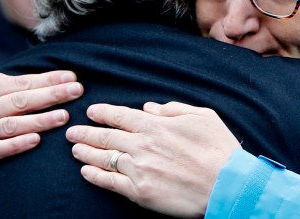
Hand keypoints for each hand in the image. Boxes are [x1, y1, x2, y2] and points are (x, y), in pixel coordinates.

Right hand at [0, 70, 82, 202]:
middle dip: (51, 94)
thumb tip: (24, 80)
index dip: (46, 79)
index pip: (17, 82)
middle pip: (19, 99)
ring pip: (10, 123)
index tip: (70, 76)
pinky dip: (14, 145)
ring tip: (64, 116)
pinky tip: (34, 141)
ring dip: (40, 119)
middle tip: (77, 90)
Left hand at [65, 101, 240, 217]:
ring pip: (103, 158)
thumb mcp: (202, 116)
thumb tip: (148, 108)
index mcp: (156, 125)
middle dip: (85, 132)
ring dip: (85, 152)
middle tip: (71, 132)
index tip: (90, 112)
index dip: (102, 113)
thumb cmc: (219, 149)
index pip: (120, 116)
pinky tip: (86, 171)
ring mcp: (138, 169)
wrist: (227, 185)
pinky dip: (95, 175)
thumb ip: (172, 109)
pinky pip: (110, 182)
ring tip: (74, 149)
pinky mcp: (139, 192)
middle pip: (105, 137)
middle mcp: (142, 145)